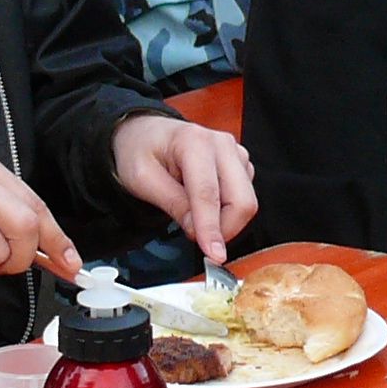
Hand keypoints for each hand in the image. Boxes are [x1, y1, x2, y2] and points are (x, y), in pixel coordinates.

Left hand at [109, 115, 256, 265]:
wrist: (144, 133)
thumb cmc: (140, 151)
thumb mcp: (142, 179)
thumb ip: (173, 204)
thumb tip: (198, 231)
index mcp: (194, 142)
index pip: (209, 195)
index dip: (211, 229)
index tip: (214, 254)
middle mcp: (221, 144)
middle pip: (242, 200)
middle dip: (224, 229)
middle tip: (199, 240)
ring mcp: (235, 153)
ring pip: (246, 201)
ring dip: (225, 220)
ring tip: (194, 215)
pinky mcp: (240, 163)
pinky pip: (244, 196)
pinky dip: (227, 210)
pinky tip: (205, 205)